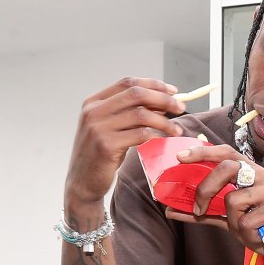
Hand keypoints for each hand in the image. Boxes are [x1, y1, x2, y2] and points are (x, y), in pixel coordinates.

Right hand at [65, 77, 184, 204]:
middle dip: (163, 99)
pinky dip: (156, 136)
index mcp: (93, 102)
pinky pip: (140, 135)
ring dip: (164, 121)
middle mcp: (93, 111)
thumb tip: (162, 102)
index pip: (128, 83)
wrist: (82, 181)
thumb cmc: (101, 155)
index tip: (173, 91)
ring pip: (141, 114)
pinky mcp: (106, 146)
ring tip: (177, 130)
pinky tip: (164, 140)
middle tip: (181, 108)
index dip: (153, 84)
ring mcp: (98, 128)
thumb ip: (130, 114)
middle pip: (136, 94)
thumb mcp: (112, 128)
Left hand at [164, 145, 263, 264]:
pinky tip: (261, 237)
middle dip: (206, 188)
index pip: (228, 153)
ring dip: (233, 222)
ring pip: (234, 199)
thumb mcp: (234, 221)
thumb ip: (207, 213)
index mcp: (255, 175)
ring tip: (248, 231)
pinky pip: (246, 221)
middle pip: (227, 167)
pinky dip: (247, 234)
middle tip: (198, 208)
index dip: (204, 152)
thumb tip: (172, 210)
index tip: (181, 157)